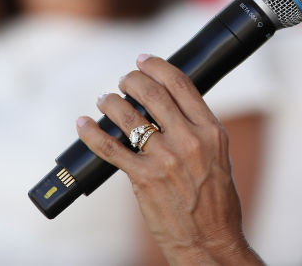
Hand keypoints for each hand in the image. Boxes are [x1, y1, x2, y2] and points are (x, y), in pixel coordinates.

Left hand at [77, 54, 262, 264]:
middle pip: (152, 93)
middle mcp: (189, 140)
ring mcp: (165, 159)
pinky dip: (91, 132)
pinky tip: (83, 124)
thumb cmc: (216, 201)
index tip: (144, 60)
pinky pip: (109, 147)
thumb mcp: (219, 156)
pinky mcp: (143, 178)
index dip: (158, 66)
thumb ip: (198, 129)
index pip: (181, 84)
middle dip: (132, 80)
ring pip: (128, 116)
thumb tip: (171, 106)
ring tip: (104, 100)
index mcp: (211, 130)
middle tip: (124, 80)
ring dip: (110, 101)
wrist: (210, 241)